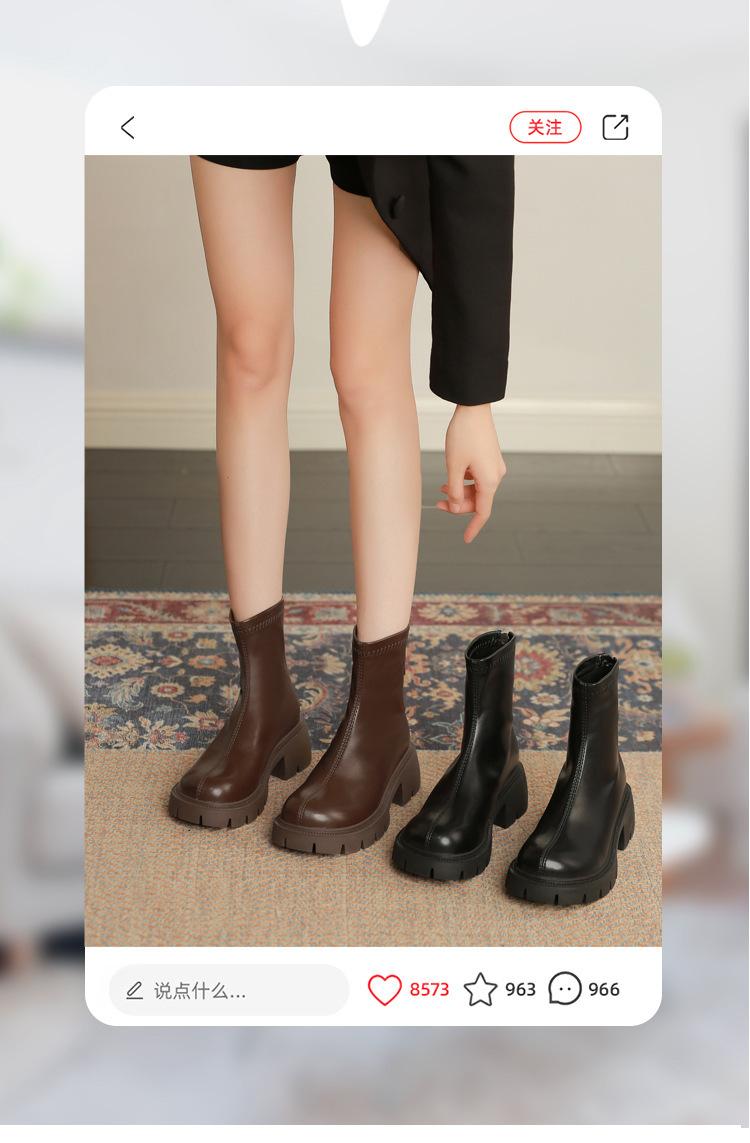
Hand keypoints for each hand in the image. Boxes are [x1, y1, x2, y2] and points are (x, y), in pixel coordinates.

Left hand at [437, 404, 506, 542]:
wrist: (474, 408)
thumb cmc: (463, 435)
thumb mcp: (454, 467)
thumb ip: (455, 491)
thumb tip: (456, 506)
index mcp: (489, 481)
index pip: (482, 513)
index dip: (473, 527)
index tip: (466, 539)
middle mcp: (496, 476)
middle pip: (478, 501)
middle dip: (458, 505)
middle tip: (437, 503)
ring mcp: (494, 466)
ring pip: (477, 489)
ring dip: (460, 492)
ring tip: (441, 487)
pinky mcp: (490, 458)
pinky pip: (478, 477)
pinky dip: (464, 481)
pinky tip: (452, 476)